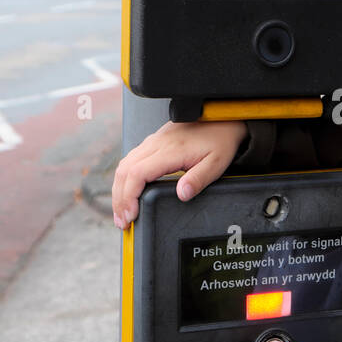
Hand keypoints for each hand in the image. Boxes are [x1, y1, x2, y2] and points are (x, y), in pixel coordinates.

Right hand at [111, 119, 248, 228]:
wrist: (222, 119)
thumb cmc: (220, 139)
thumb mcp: (217, 163)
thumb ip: (199, 179)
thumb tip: (182, 194)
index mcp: (170, 150)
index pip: (137, 173)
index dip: (129, 196)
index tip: (131, 215)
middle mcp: (157, 143)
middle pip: (124, 171)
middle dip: (119, 199)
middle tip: (123, 222)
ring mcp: (153, 141)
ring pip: (124, 165)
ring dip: (119, 190)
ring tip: (122, 212)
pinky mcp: (154, 142)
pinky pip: (131, 160)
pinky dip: (124, 179)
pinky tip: (128, 192)